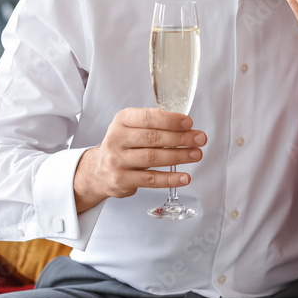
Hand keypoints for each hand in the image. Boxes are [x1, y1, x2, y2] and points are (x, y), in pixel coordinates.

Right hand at [74, 108, 205, 211]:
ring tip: (197, 154)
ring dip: (179, 156)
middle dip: (181, 138)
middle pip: (153, 138)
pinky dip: (170, 179)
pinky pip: (151, 180)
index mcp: (122, 120)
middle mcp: (117, 139)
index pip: (148, 117)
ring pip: (153, 158)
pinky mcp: (122, 180)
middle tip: (200, 139)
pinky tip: (185, 177)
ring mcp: (118, 161)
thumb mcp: (131, 126)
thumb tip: (187, 126)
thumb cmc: (123, 144)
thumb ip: (155, 123)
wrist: (97, 171)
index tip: (189, 122)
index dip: (170, 120)